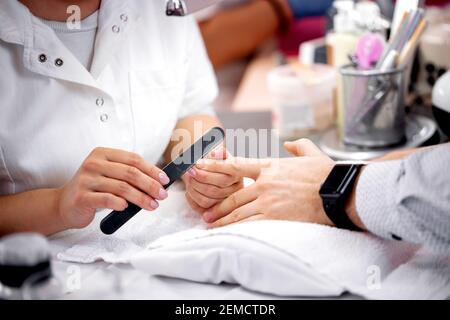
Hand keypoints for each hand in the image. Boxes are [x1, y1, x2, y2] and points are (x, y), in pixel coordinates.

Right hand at [57, 147, 169, 228]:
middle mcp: (94, 163)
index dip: (152, 169)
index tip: (165, 180)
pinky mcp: (82, 196)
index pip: (133, 159)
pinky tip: (128, 209)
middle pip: (130, 173)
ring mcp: (86, 179)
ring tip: (152, 205)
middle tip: (162, 194)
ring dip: (141, 198)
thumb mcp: (109, 175)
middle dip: (150, 184)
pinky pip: (107, 199)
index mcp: (103, 154)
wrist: (64, 204)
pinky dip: (121, 204)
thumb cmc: (92, 189)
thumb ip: (128, 175)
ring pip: (122, 187)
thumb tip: (158, 181)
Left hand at [183, 146, 242, 214]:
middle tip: (188, 171)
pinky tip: (189, 191)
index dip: (209, 167)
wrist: (207, 170)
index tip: (196, 163)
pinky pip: (201, 208)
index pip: (226, 171)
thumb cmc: (211, 161)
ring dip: (193, 189)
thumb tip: (214, 153)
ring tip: (188, 179)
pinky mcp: (217, 212)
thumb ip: (216, 152)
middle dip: (198, 179)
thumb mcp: (216, 152)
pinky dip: (191, 199)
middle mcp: (236, 189)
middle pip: (214, 188)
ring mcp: (227, 202)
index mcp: (238, 173)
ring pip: (206, 199)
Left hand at [201, 139, 336, 227]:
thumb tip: (289, 143)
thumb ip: (298, 145)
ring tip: (210, 224)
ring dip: (222, 219)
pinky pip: (249, 224)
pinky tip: (227, 232)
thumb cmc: (326, 174)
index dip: (214, 166)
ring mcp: (268, 201)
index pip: (235, 165)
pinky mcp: (275, 217)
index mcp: (270, 166)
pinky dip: (235, 228)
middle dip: (216, 205)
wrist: (338, 192)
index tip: (199, 166)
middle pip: (233, 195)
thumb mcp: (311, 153)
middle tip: (204, 212)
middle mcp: (264, 183)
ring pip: (237, 212)